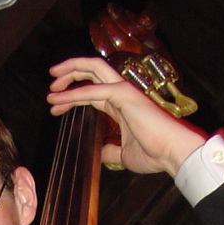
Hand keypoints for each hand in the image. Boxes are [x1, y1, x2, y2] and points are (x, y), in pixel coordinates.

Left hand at [47, 56, 205, 176]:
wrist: (172, 153)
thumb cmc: (155, 153)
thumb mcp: (124, 155)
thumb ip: (110, 151)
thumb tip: (99, 153)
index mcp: (121, 105)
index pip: (92, 92)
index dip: (72, 96)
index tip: (55, 105)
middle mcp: (121, 93)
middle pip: (92, 71)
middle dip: (70, 72)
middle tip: (51, 82)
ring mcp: (123, 91)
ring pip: (92, 69)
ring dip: (69, 73)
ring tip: (51, 85)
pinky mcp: (123, 94)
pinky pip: (93, 90)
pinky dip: (74, 93)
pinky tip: (59, 99)